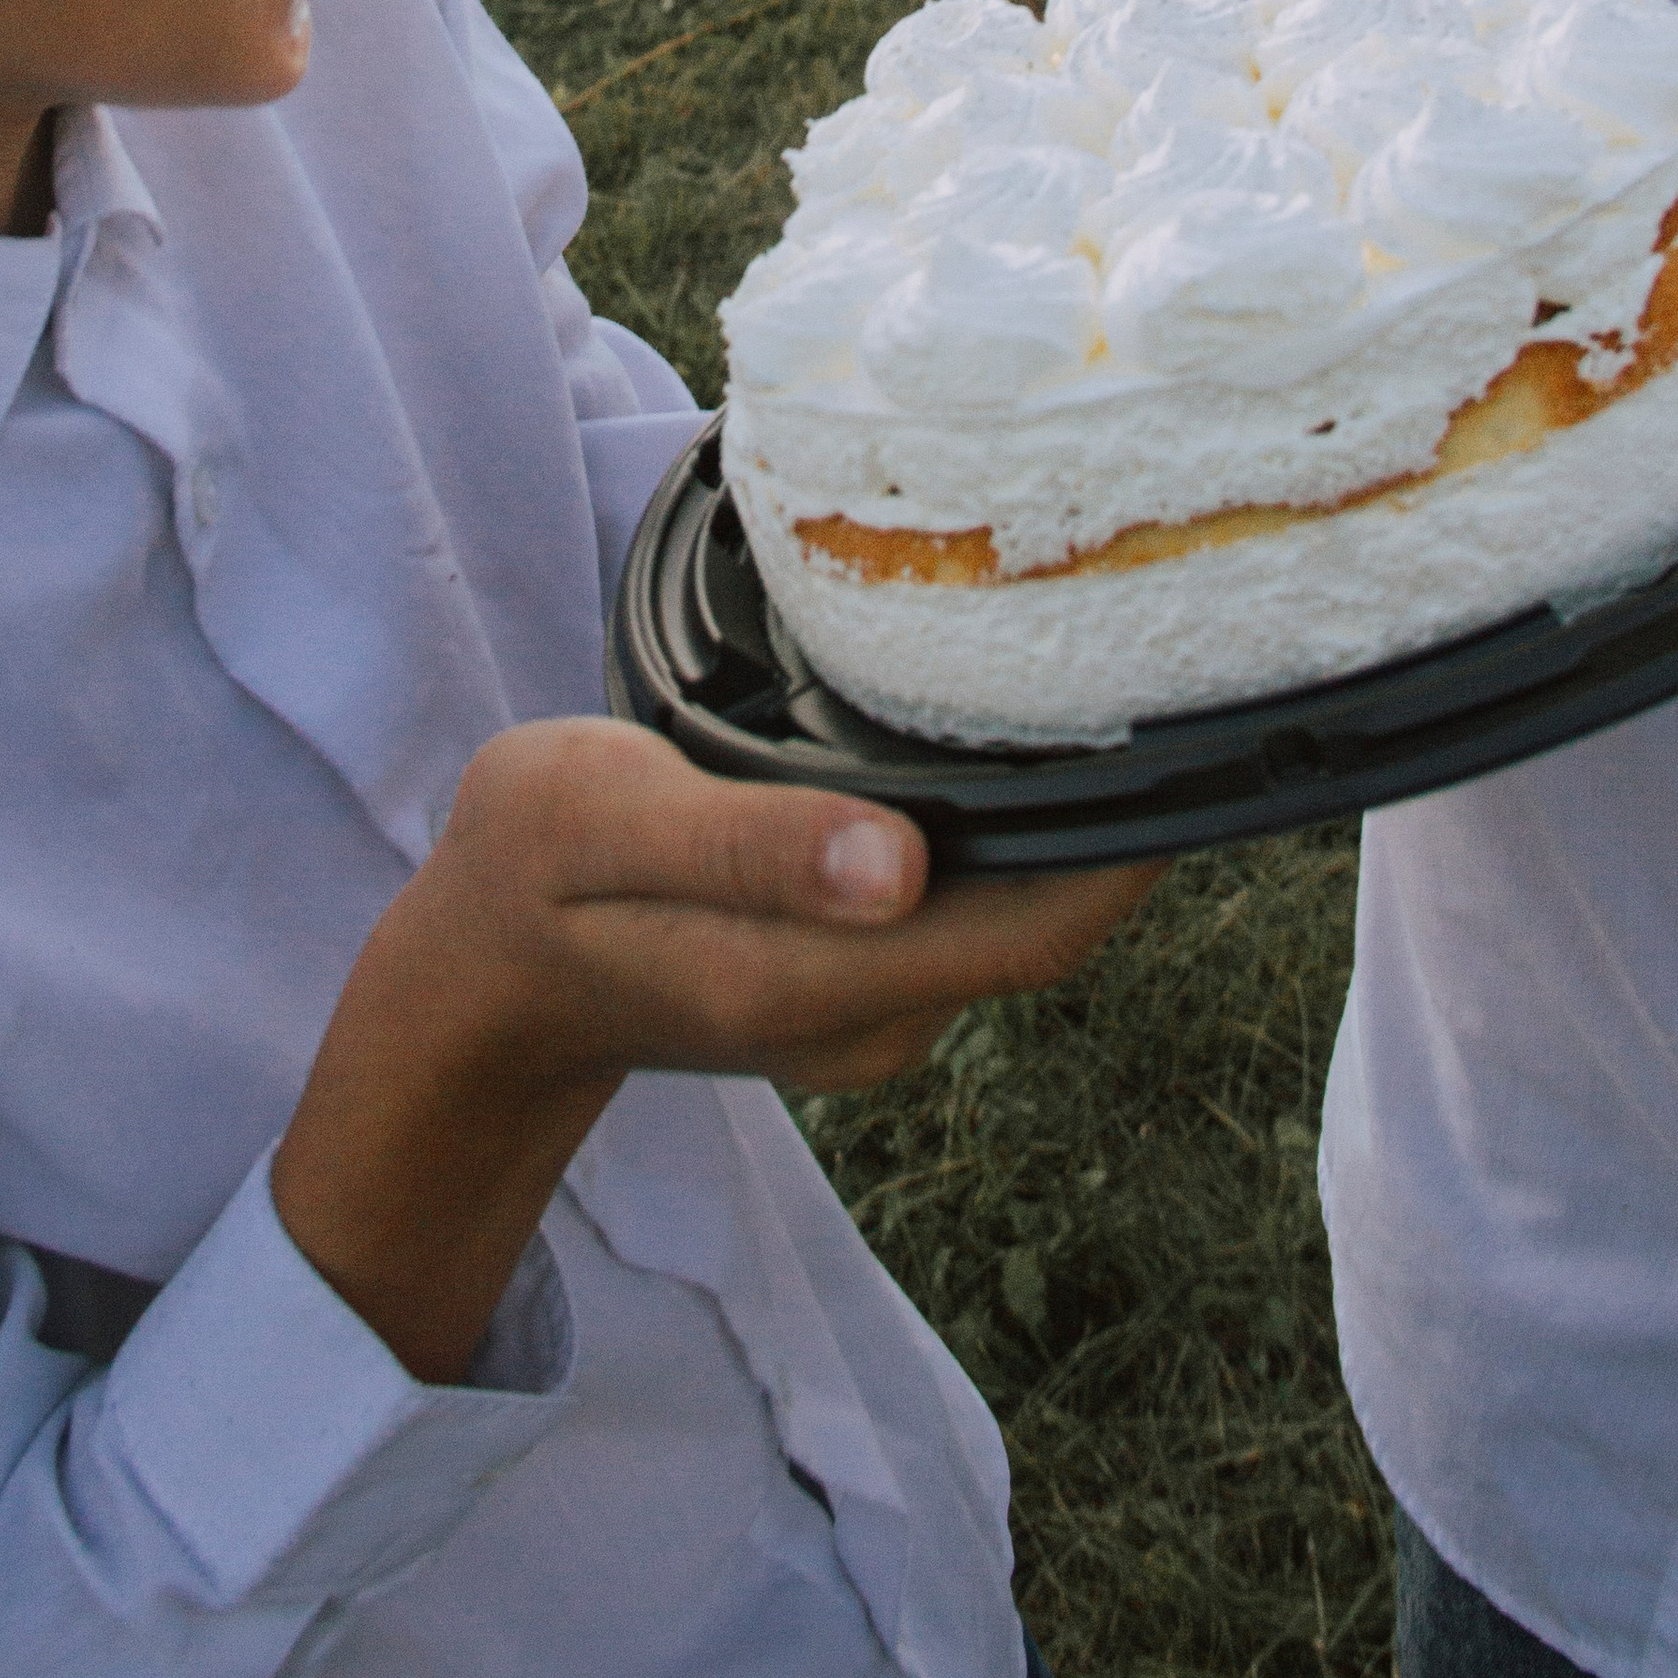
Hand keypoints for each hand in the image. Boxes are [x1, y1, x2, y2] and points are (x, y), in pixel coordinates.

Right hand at [272, 714, 1155, 1385]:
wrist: (478, 981)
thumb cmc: (527, 877)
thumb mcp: (606, 826)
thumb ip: (754, 848)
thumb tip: (904, 867)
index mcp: (812, 982)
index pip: (1033, 930)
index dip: (1134, 847)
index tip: (1200, 729)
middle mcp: (866, 1018)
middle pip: (1042, 923)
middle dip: (1117, 817)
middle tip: (1164, 659)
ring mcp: (864, 1012)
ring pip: (1006, 916)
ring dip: (1058, 821)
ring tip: (1092, 680)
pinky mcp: (853, 983)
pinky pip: (965, 913)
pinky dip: (999, 837)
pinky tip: (996, 746)